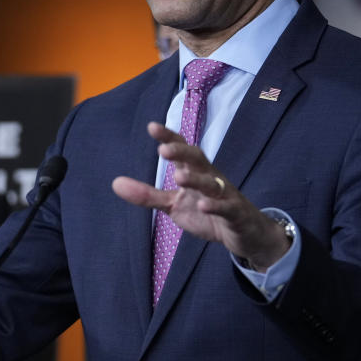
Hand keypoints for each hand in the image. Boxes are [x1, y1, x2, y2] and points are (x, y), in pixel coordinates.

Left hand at [111, 122, 290, 269]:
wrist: (246, 234)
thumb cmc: (207, 212)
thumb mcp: (173, 205)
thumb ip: (146, 195)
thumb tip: (115, 183)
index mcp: (194, 172)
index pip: (182, 150)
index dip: (169, 137)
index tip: (152, 127)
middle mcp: (210, 178)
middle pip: (198, 159)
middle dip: (182, 152)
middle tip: (163, 149)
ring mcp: (225, 195)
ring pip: (212, 183)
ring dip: (196, 179)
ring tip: (179, 177)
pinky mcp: (236, 214)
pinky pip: (226, 208)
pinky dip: (215, 206)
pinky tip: (203, 206)